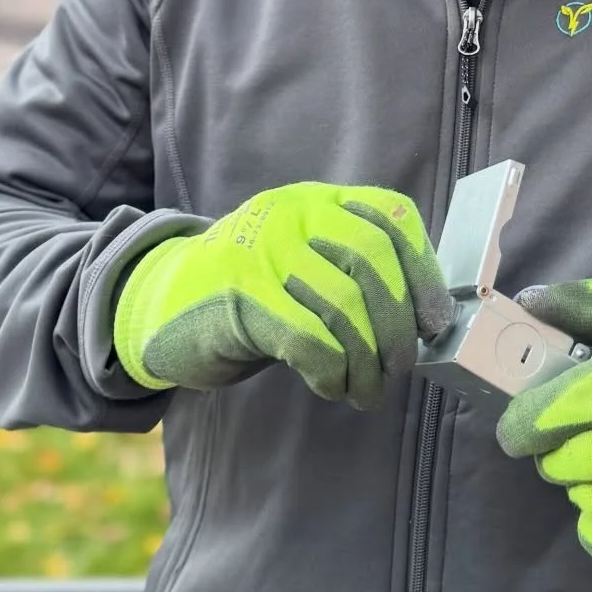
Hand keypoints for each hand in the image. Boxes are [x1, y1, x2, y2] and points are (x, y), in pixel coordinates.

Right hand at [113, 183, 452, 408]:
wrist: (156, 304)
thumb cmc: (249, 294)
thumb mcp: (301, 262)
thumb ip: (352, 272)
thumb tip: (424, 317)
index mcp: (314, 201)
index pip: (391, 216)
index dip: (423, 270)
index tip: (434, 319)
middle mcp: (290, 215)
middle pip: (373, 262)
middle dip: (398, 323)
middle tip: (400, 365)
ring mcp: (261, 251)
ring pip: (344, 306)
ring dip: (368, 361)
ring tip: (367, 389)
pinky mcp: (239, 298)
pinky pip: (309, 340)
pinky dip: (333, 372)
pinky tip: (332, 387)